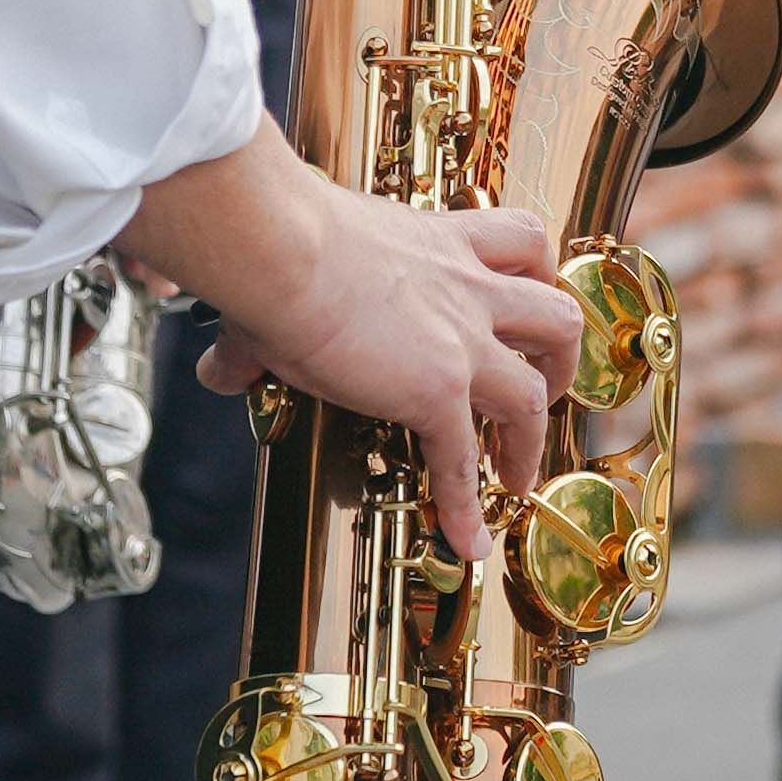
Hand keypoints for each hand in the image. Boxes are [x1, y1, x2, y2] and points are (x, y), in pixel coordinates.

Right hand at [123, 126, 576, 559]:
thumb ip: (261, 330)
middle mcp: (465, 287)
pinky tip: (465, 540)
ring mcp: (461, 341)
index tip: (524, 300)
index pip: (513, 246)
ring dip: (536, 432)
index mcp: (439, 241)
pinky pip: (464, 461)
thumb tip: (221, 365)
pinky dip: (467, 506)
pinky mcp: (439, 389)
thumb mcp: (289, 273)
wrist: (280, 249)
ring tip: (517, 470)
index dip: (529, 275)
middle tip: (542, 382)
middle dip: (560, 355)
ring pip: (538, 388)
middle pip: (555, 313)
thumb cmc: (277, 244)